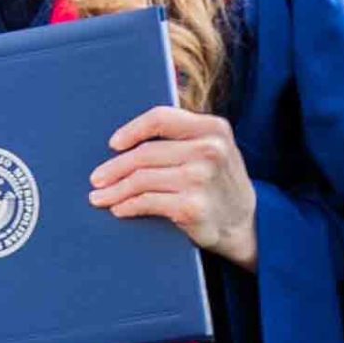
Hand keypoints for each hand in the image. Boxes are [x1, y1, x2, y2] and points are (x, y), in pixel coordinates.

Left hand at [90, 104, 257, 268]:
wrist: (247, 224)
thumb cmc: (219, 183)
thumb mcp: (213, 149)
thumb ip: (182, 136)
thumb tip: (126, 138)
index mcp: (213, 129)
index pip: (161, 118)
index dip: (132, 129)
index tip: (113, 144)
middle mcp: (210, 150)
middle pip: (145, 154)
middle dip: (114, 168)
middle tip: (96, 179)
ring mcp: (201, 178)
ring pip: (141, 179)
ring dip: (114, 190)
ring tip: (100, 196)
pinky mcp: (192, 206)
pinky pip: (146, 202)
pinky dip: (127, 205)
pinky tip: (119, 208)